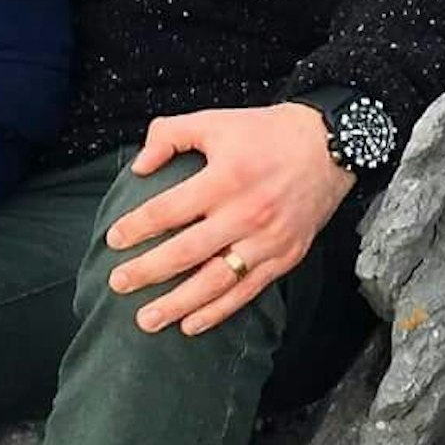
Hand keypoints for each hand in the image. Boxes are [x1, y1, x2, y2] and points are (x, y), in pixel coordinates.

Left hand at [105, 104, 350, 335]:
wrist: (330, 146)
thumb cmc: (267, 133)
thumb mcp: (215, 121)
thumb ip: (170, 134)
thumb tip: (139, 167)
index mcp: (225, 178)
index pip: (169, 210)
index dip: (137, 227)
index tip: (114, 239)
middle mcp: (245, 213)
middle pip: (186, 252)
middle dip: (148, 272)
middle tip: (118, 284)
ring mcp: (267, 240)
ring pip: (215, 281)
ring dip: (178, 304)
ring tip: (147, 320)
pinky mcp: (285, 257)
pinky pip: (246, 291)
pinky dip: (218, 312)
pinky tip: (191, 324)